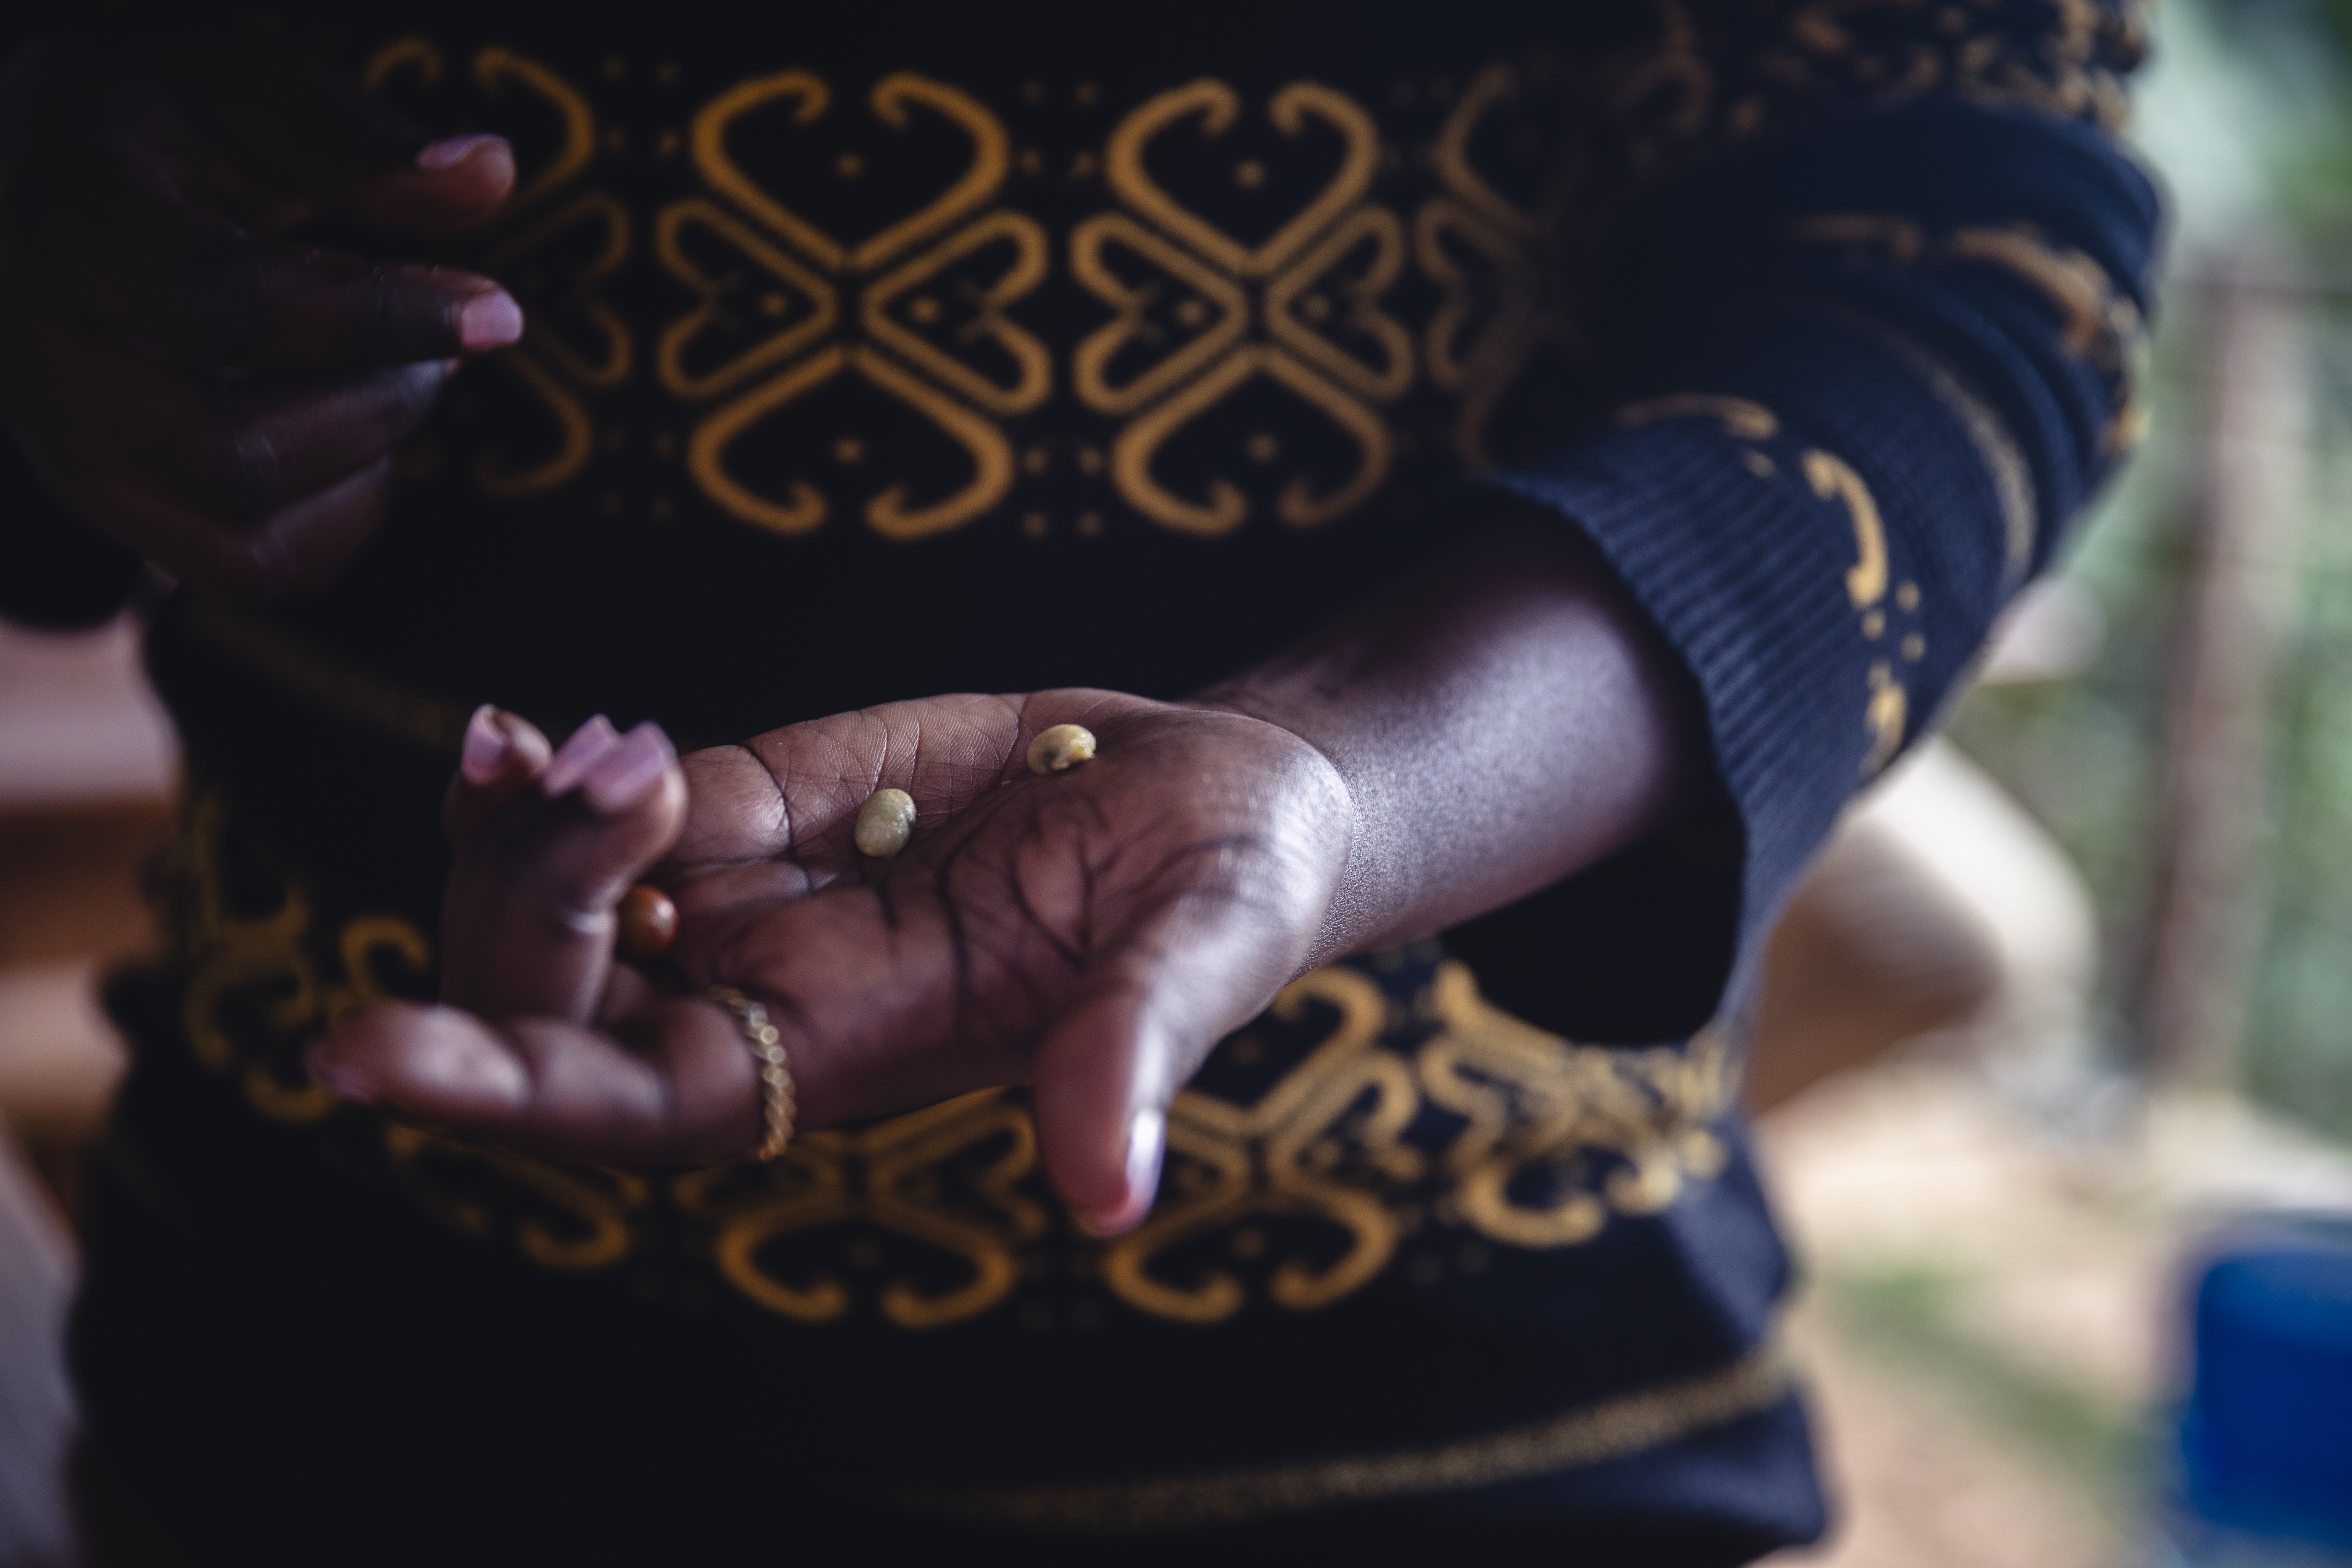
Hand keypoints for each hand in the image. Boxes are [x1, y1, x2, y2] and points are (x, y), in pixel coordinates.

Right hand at [0, 30, 520, 599]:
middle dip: (376, 406)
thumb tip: (490, 172)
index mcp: (79, 232)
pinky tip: (352, 435)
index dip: (379, 318)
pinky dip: (340, 518)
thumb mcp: (249, 98)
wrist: (50, 198)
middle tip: (432, 348)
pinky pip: (254, 570)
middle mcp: (53, 362)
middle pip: (231, 451)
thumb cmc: (168, 144)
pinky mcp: (121, 512)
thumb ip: (361, 144)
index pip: (227, 304)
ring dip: (363, 467)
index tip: (497, 311)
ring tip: (390, 380)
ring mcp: (78, 454)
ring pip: (245, 535)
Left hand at [309, 693, 1352, 1234]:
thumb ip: (1133, 1056)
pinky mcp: (760, 796)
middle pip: (555, 995)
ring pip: (549, 898)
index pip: (642, 1103)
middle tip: (618, 776)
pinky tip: (516, 733)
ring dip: (516, 825)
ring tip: (569, 742)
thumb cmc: (1231, 885)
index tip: (358, 1051)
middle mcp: (774, 992)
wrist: (1225, 787)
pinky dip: (536, 777)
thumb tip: (1105, 1200)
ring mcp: (753, 891)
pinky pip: (603, 806)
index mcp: (856, 1055)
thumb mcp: (1204, 951)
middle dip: (523, 897)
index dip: (504, 1087)